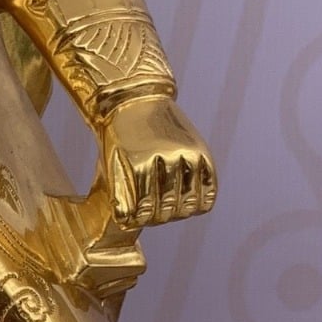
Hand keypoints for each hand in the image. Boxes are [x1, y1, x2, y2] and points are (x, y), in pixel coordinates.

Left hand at [100, 94, 216, 227]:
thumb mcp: (112, 163)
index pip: (144, 210)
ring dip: (179, 214)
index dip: (141, 221)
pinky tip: (192, 205)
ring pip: (190, 203)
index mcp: (139, 163)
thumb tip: (127, 222)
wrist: (135, 100)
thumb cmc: (119, 138)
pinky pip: (210, 187)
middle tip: (153, 218)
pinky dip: (203, 202)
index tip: (138, 219)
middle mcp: (166, 158)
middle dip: (159, 218)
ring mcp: (187, 153)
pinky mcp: (202, 150)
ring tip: (170, 213)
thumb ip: (118, 194)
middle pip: (168, 209)